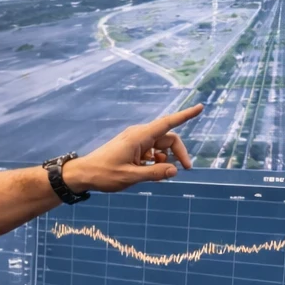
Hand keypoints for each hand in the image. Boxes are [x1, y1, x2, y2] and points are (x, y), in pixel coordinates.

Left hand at [68, 104, 203, 192]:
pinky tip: (151, 174)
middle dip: (179, 152)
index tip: (200, 108)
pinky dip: (156, 162)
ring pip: (160, 147)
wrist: (84, 174)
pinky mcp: (132, 148)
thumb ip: (154, 173)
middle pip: (168, 138)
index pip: (168, 123)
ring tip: (159, 175)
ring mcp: (135, 141)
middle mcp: (139, 135)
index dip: (185, 115)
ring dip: (165, 160)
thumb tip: (174, 171)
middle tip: (185, 169)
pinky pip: (151, 152)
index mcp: (139, 137)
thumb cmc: (104, 174)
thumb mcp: (131, 176)